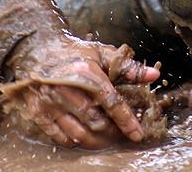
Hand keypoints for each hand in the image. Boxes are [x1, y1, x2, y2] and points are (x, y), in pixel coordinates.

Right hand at [1, 31, 159, 148]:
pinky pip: (58, 136)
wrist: (37, 48)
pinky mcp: (38, 110)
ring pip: (78, 132)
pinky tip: (81, 138)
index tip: (137, 134)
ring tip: (104, 140)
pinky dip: (72, 141)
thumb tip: (155, 75)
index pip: (112, 102)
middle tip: (120, 135)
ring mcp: (51, 101)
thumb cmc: (74, 52)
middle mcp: (67, 88)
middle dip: (112, 132)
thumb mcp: (101, 54)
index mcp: (86, 73)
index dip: (127, 121)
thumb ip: (128, 68)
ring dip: (95, 141)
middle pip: (96, 121)